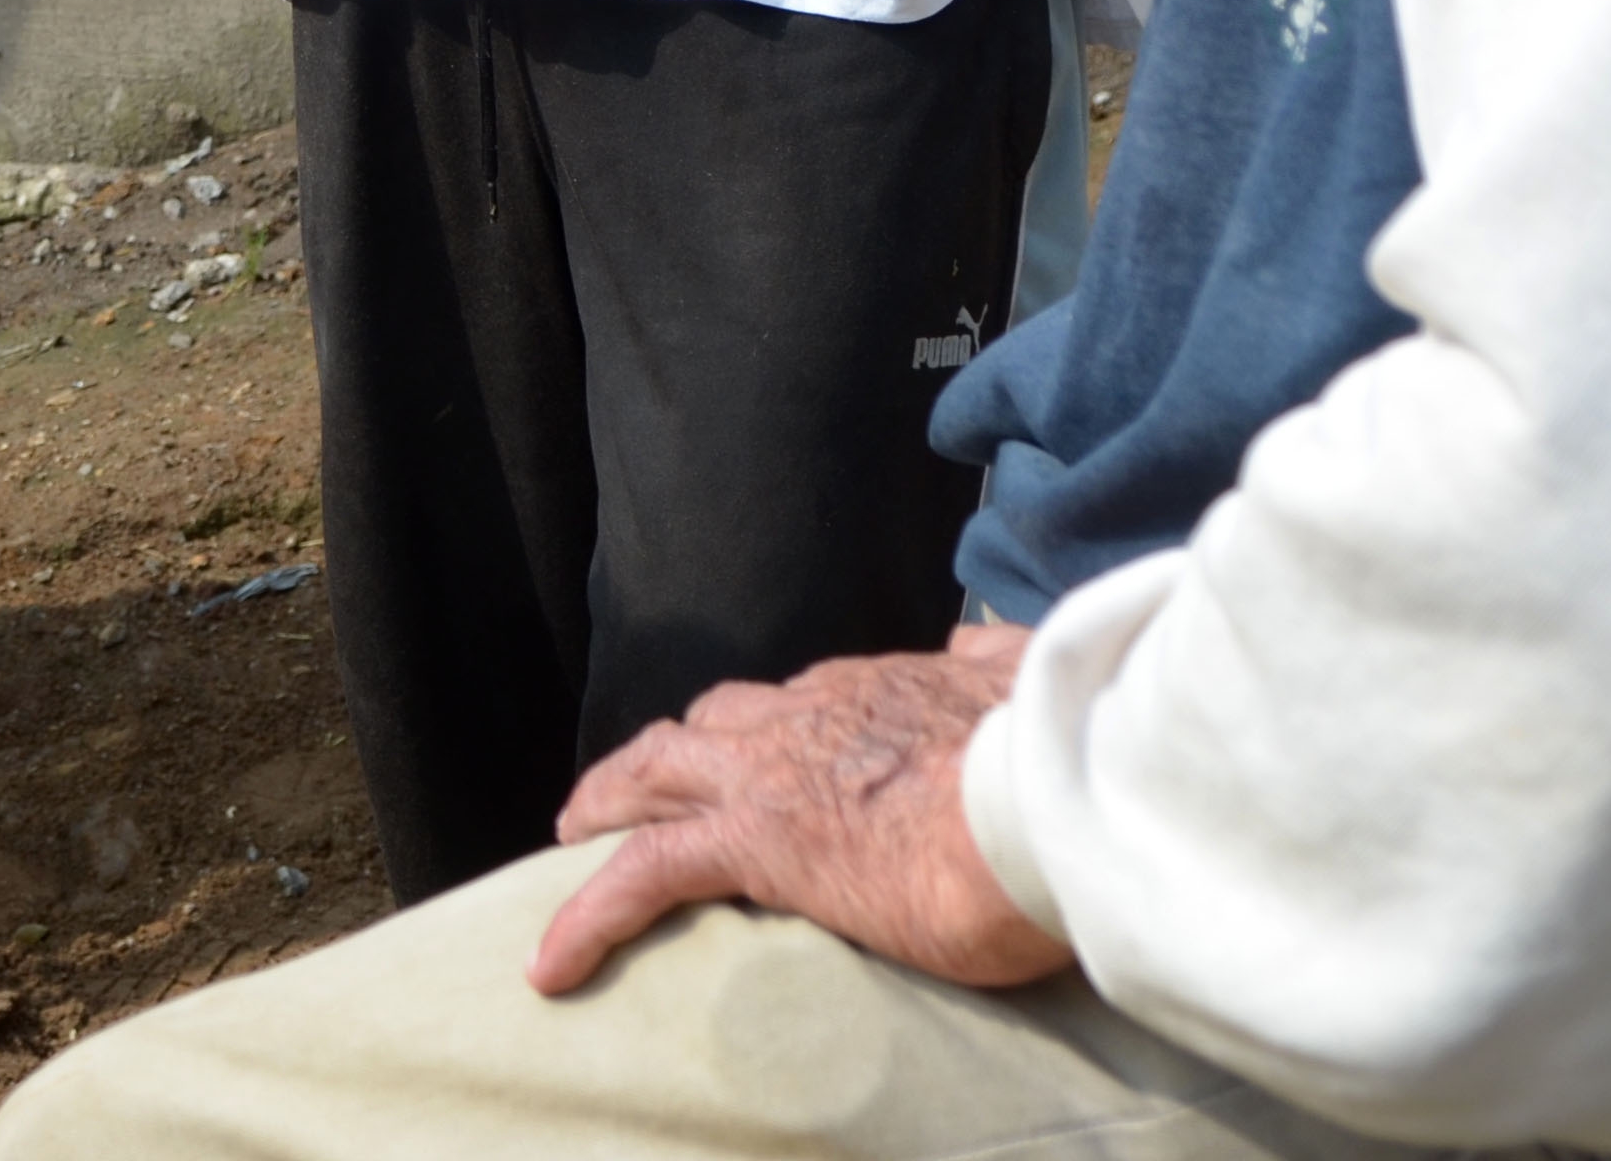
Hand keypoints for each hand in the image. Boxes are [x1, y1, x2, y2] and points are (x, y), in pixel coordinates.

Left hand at [527, 627, 1067, 997]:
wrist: (1047, 802)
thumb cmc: (1058, 764)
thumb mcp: (1030, 690)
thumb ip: (998, 667)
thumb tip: (982, 647)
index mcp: (874, 688)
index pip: (795, 703)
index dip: (765, 731)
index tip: (757, 756)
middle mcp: (807, 714)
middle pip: (707, 724)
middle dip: (666, 756)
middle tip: (632, 790)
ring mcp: (769, 775)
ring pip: (653, 776)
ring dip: (608, 804)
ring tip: (572, 839)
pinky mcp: (751, 841)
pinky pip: (641, 873)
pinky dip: (589, 914)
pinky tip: (552, 963)